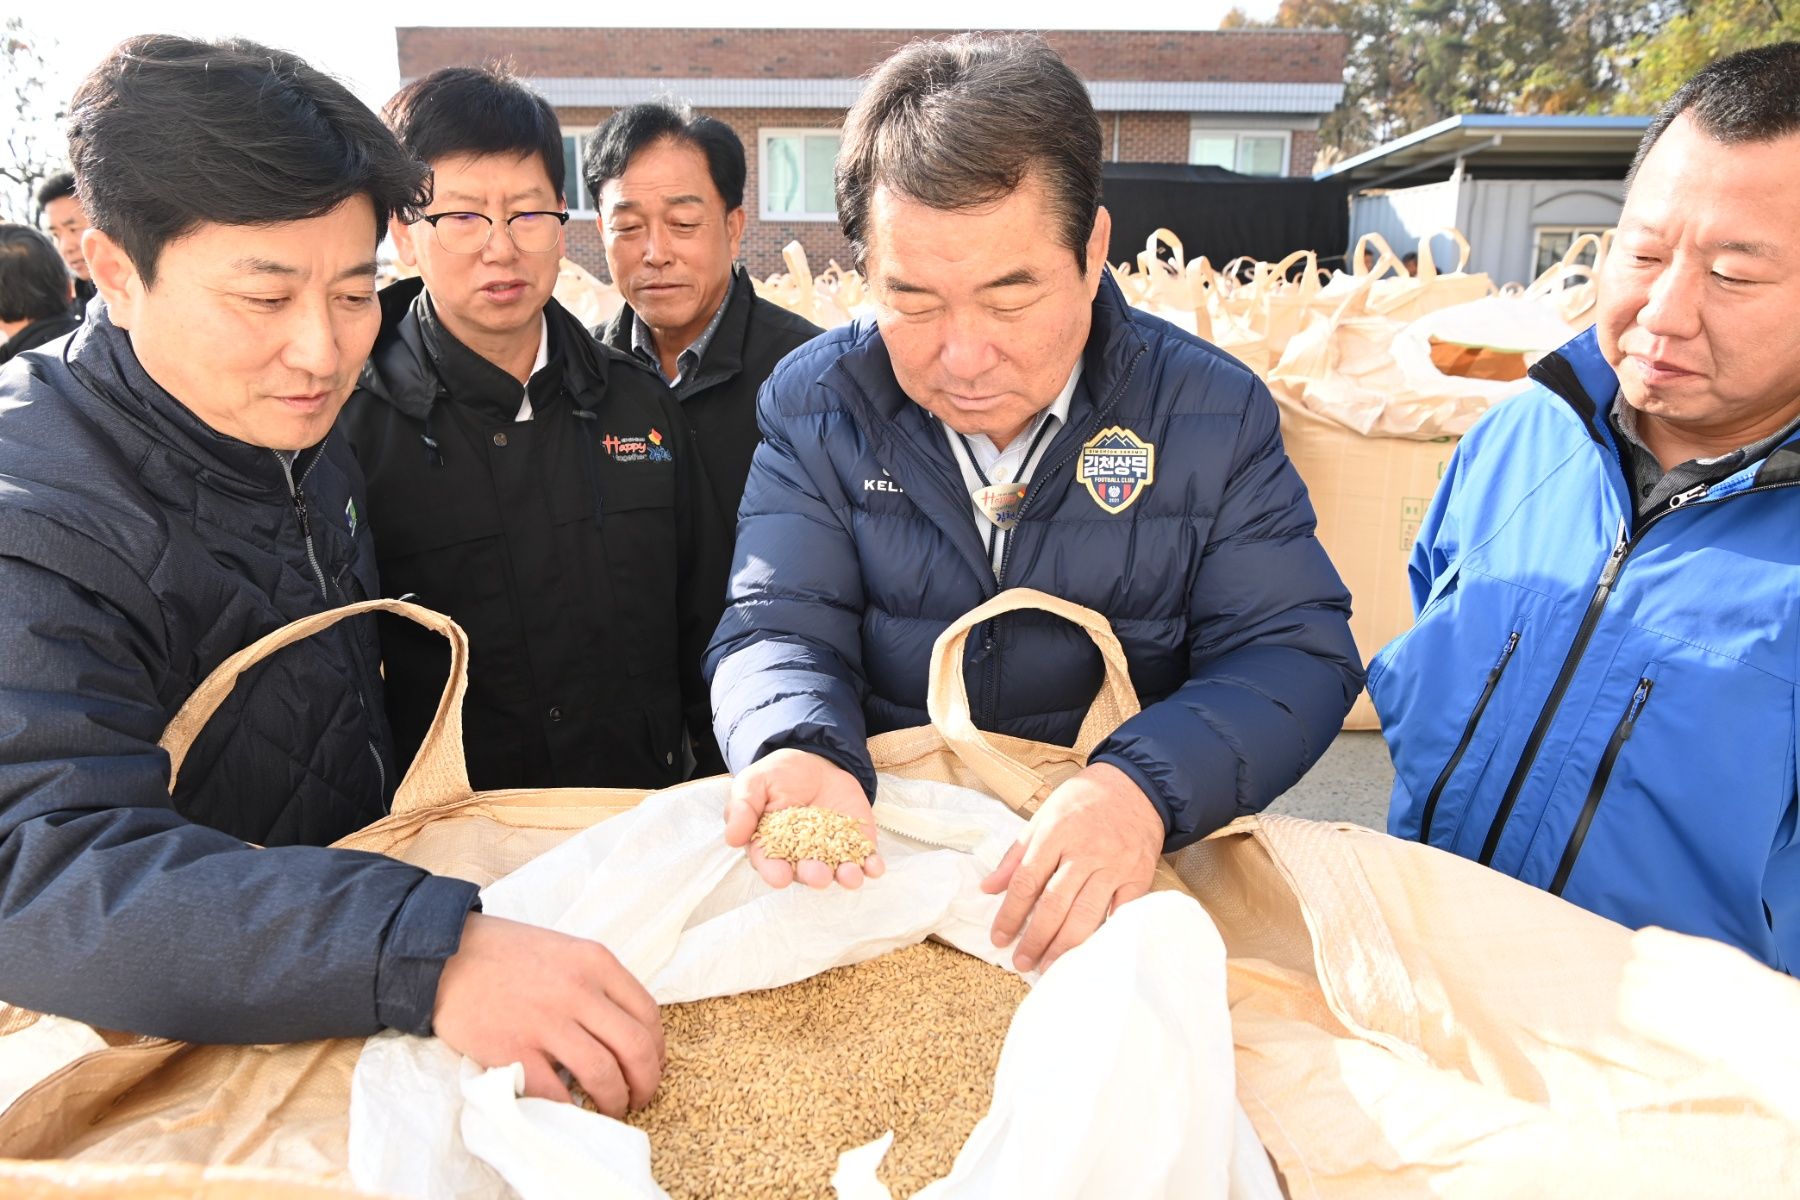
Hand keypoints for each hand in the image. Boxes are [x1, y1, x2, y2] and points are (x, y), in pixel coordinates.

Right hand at [432, 913, 664, 1115]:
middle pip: (636, 1048)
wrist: (445, 955)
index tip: (651, 1066)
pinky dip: (570, 1111)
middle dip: (646, 1082)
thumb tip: (625, 1030)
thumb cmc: (506, 954)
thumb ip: (597, 983)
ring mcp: (545, 1022)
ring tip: (609, 1109)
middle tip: (638, 1098)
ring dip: (615, 1101)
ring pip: (603, 1075)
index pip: (648, 1014)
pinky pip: (556, 1094)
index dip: (658, 1050)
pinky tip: (572, 1111)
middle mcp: (578, 990)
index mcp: (596, 962)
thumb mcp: (565, 951)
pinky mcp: (512, 1050)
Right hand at [724, 748, 884, 889]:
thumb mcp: (754, 782)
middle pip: (807, 872)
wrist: (815, 762)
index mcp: (771, 847)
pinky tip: (876, 867)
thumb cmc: (779, 776)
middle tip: (818, 874)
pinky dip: (871, 865)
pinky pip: (866, 859)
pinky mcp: (857, 843)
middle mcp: (802, 856)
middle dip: (813, 875)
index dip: (774, 871)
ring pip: (838, 871)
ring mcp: (832, 852)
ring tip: (850, 876)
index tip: (779, 875)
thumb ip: (743, 807)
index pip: (770, 864)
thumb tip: (732, 837)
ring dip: (845, 876)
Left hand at [981, 762, 1164, 972]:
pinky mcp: (1139, 876)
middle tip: (1022, 962)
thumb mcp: (1043, 816)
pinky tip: (1090, 953)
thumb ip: (1016, 854)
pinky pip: (1121, 913)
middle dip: (1035, 939)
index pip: (1027, 882)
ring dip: (1064, 945)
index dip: (1010, 915)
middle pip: (1055, 904)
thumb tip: (988, 887)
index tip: (999, 938)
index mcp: (1056, 833)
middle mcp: (1085, 851)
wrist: (1135, 786)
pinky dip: (1106, 935)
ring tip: (1049, 966)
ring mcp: (1114, 865)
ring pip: (1086, 914)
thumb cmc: (1083, 801)